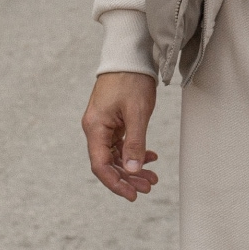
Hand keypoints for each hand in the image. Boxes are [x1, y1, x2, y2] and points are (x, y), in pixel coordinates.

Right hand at [82, 71, 158, 200]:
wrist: (131, 54)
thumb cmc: (132, 79)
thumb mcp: (137, 112)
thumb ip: (135, 142)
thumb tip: (131, 171)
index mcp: (95, 127)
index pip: (101, 165)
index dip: (115, 183)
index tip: (132, 195)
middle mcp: (96, 128)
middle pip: (109, 163)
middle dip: (128, 177)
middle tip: (149, 187)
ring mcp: (104, 124)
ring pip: (116, 154)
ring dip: (133, 167)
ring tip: (153, 177)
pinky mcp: (113, 119)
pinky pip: (121, 143)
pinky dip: (134, 152)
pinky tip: (150, 157)